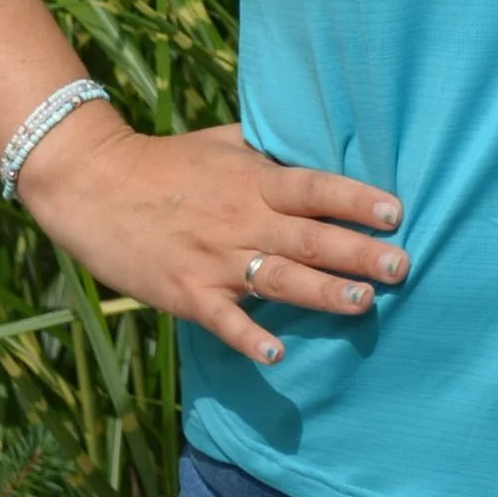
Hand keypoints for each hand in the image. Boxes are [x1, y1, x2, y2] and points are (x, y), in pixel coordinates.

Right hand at [14, 101, 407, 364]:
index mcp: (254, 179)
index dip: (355, 199)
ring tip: (363, 305)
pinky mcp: (186, 292)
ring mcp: (214, 258)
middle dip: (358, 253)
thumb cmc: (167, 161)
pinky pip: (223, 318)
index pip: (315, 187)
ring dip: (321, 293)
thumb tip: (318, 149)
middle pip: (309, 237)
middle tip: (402, 266)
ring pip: (279, 278)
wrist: (94, 184)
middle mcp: (242, 218)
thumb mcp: (224, 142)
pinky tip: (276, 354)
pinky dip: (248, 337)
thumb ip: (270, 153)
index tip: (395, 211)